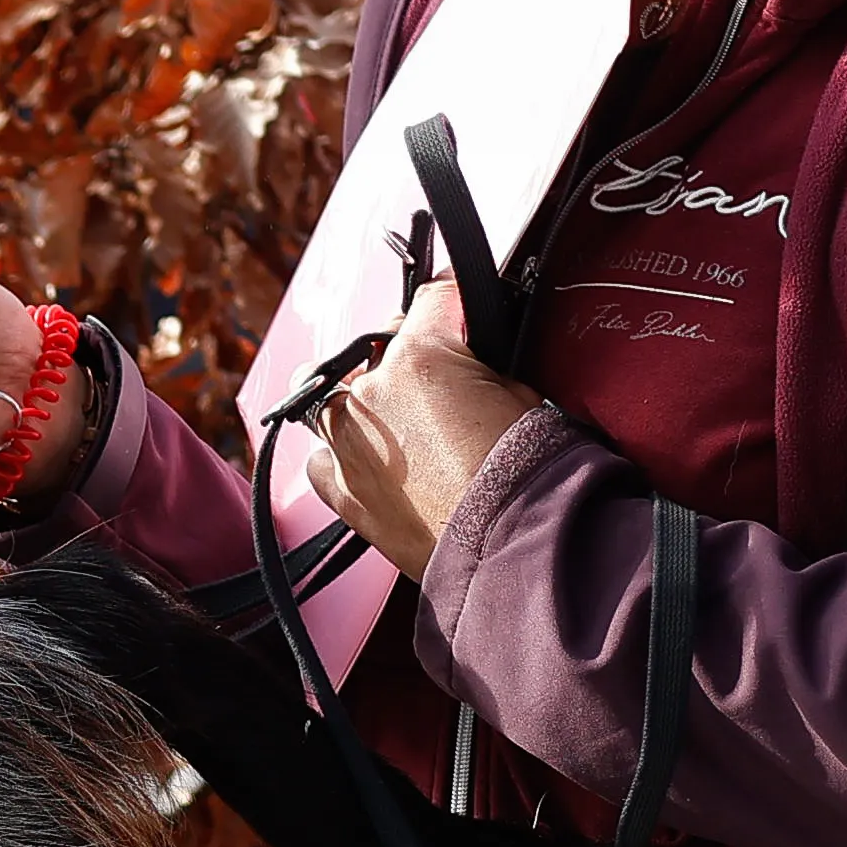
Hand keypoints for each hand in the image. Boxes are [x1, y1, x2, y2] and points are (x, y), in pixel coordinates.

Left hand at [315, 279, 540, 573]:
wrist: (514, 546)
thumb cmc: (526, 475)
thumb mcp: (519, 395)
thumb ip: (481, 367)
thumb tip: (471, 365)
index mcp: (418, 358)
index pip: (431, 300)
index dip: (452, 302)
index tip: (457, 308)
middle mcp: (370, 395)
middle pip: (377, 345)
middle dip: (406, 354)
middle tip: (439, 380)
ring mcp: (347, 444)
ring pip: (325, 395)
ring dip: (356, 397)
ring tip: (388, 414)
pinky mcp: (342, 492)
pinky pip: (320, 459)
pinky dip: (339, 455)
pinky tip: (368, 462)